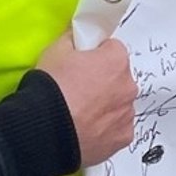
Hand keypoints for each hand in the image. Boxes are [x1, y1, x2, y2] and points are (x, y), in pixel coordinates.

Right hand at [36, 33, 134, 167]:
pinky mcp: (122, 139)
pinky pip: (116, 127)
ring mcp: (127, 114)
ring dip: (105, 105)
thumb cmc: (52, 86)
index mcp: (117, 60)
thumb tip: (79, 36)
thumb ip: (73, 38)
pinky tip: (85, 129)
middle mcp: (129, 86)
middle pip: (118, 77)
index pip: (112, 49)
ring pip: (118, 104)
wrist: (46, 130)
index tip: (80, 64)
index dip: (95, 55)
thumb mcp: (56, 49)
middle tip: (78, 90)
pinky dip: (105, 128)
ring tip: (79, 113)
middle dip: (103, 81)